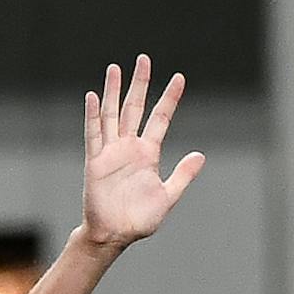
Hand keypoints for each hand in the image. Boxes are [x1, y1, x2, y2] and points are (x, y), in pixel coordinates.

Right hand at [80, 57, 205, 252]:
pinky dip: (93, 116)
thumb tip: (201, 155)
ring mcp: (111, 152)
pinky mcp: (96, 161)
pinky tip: (92, 97)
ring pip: (112, 114)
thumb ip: (182, 175)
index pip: (160, 119)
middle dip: (140, 84)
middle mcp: (129, 147)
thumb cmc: (140, 219)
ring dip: (113, 92)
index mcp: (148, 153)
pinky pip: (93, 135)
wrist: (115, 234)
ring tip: (115, 69)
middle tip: (143, 59)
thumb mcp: (167, 196)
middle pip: (135, 108)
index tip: (179, 78)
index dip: (169, 99)